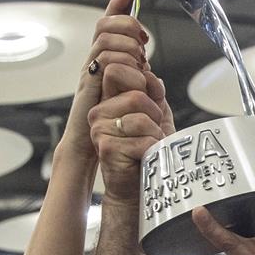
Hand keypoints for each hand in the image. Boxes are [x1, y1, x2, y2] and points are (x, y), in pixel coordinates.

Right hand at [63, 0, 149, 157]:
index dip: (117, 5)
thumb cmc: (108, 121)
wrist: (87, 145)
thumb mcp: (127, 90)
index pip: (107, 23)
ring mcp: (89, 72)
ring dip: (127, 43)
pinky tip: (134, 69)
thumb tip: (145, 59)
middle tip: (142, 41)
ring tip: (140, 58)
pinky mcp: (88, 85)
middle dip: (127, 25)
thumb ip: (133, 72)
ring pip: (105, 40)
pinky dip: (122, 60)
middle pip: (105, 26)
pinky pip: (103, 61)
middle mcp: (93, 61)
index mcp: (102, 60)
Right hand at [87, 62, 172, 201]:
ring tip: (149, 145)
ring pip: (142, 119)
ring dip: (155, 134)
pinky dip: (154, 149)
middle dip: (154, 113)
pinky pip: (143, 141)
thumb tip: (152, 76)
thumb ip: (154, 93)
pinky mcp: (107, 148)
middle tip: (151, 131)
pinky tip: (146, 157)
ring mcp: (99, 130)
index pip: (119, 70)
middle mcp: (99, 112)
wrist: (138, 184)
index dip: (143, 82)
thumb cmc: (147, 150)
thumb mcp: (154, 115)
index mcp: (107, 100)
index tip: (151, 102)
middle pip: (136, 95)